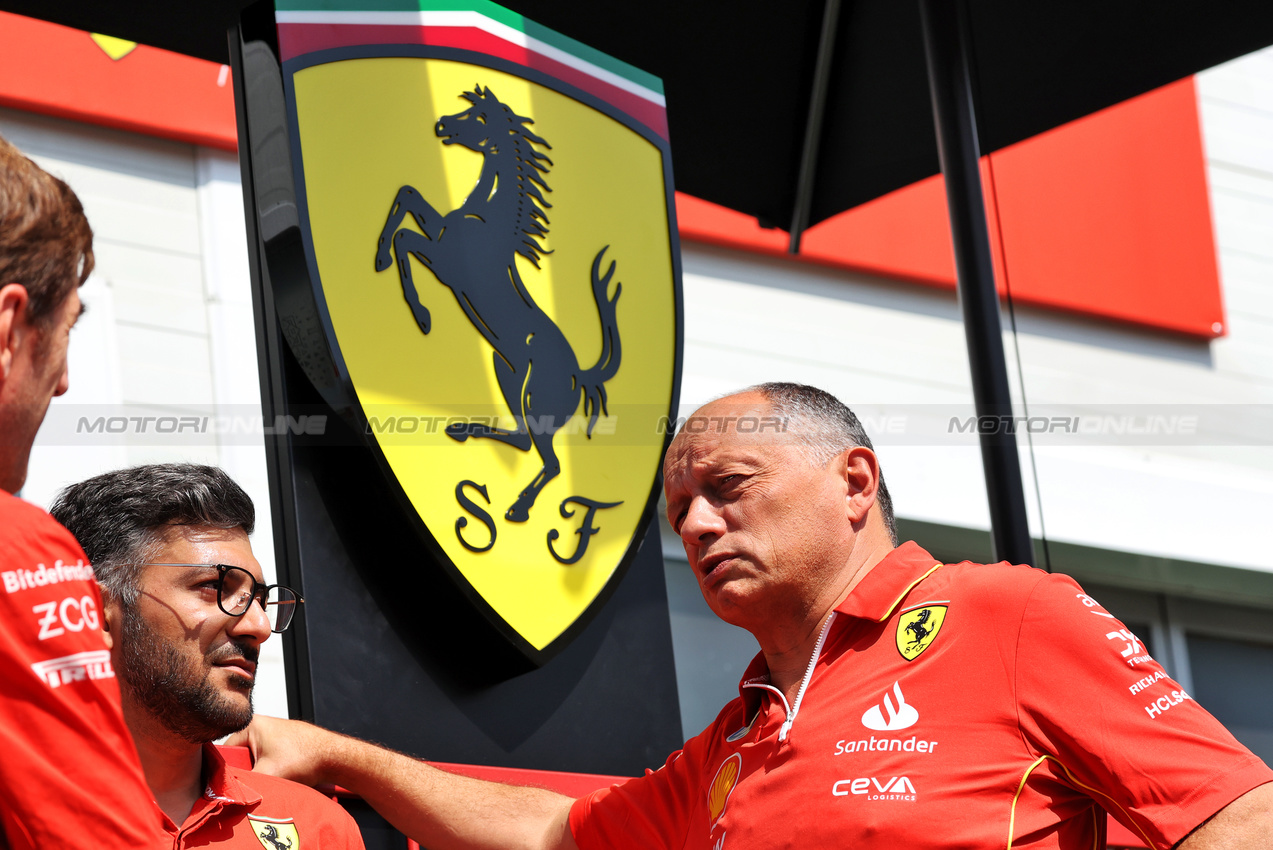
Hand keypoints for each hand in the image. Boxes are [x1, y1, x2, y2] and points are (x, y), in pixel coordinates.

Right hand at [223, 715, 338, 785]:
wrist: (335, 758)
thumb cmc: (308, 756)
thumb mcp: (267, 773)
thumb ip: (244, 783)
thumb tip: (229, 794)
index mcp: (251, 724)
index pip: (225, 752)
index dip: (226, 771)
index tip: (229, 784)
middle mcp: (261, 726)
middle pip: (240, 757)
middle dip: (246, 773)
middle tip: (254, 783)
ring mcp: (272, 735)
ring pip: (254, 761)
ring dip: (259, 773)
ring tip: (269, 779)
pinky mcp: (282, 745)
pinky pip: (266, 761)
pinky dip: (270, 771)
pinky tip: (278, 777)